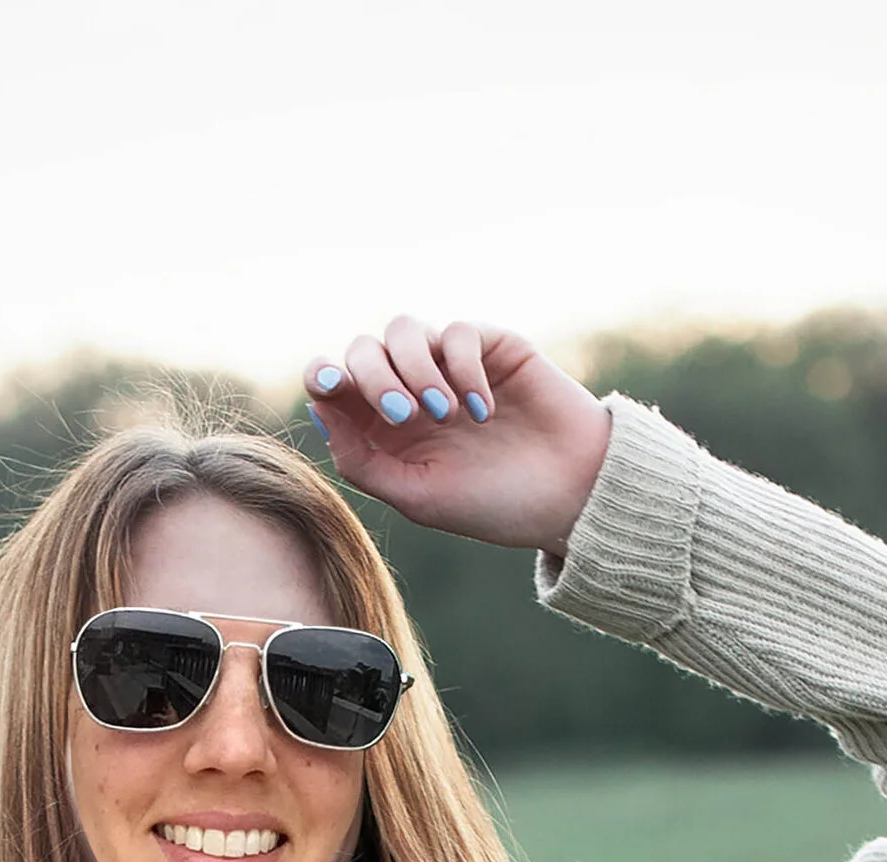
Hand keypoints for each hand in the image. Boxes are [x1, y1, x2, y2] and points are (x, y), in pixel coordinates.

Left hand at [302, 319, 610, 555]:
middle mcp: (412, 390)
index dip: (323, 374)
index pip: (339, 384)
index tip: (328, 385)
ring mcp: (450, 365)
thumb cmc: (494, 506)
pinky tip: (483, 412)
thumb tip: (318, 408)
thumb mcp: (417, 497)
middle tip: (405, 416)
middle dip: (375, 377)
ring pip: (405, 330)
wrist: (569, 498)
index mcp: (386, 429)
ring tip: (445, 413)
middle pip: (366, 350)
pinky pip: (458, 333)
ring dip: (414, 367)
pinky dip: (463, 368)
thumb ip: (363, 459)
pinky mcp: (490, 347)